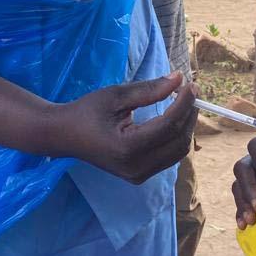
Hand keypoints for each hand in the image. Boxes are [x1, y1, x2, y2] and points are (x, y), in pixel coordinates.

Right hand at [54, 72, 196, 183]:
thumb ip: (149, 90)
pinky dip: (176, 137)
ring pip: (178, 151)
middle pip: (178, 141)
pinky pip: (168, 156)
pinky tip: (173, 118)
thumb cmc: (87, 111)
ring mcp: (138, 175)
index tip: (190, 84)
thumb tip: (179, 79)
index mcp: (127, 148)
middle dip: (189, 115)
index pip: (168, 126)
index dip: (184, 103)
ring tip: (183, 102)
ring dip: (185, 126)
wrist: (65, 136)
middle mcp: (136, 167)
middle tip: (189, 90)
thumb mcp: (116, 96)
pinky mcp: (140, 175)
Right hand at [232, 129, 255, 228]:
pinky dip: (240, 212)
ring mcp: (250, 174)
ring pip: (238, 186)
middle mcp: (254, 157)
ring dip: (243, 203)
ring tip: (252, 220)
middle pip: (242, 168)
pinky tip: (243, 226)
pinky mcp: (250, 190)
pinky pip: (240, 200)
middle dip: (249, 189)